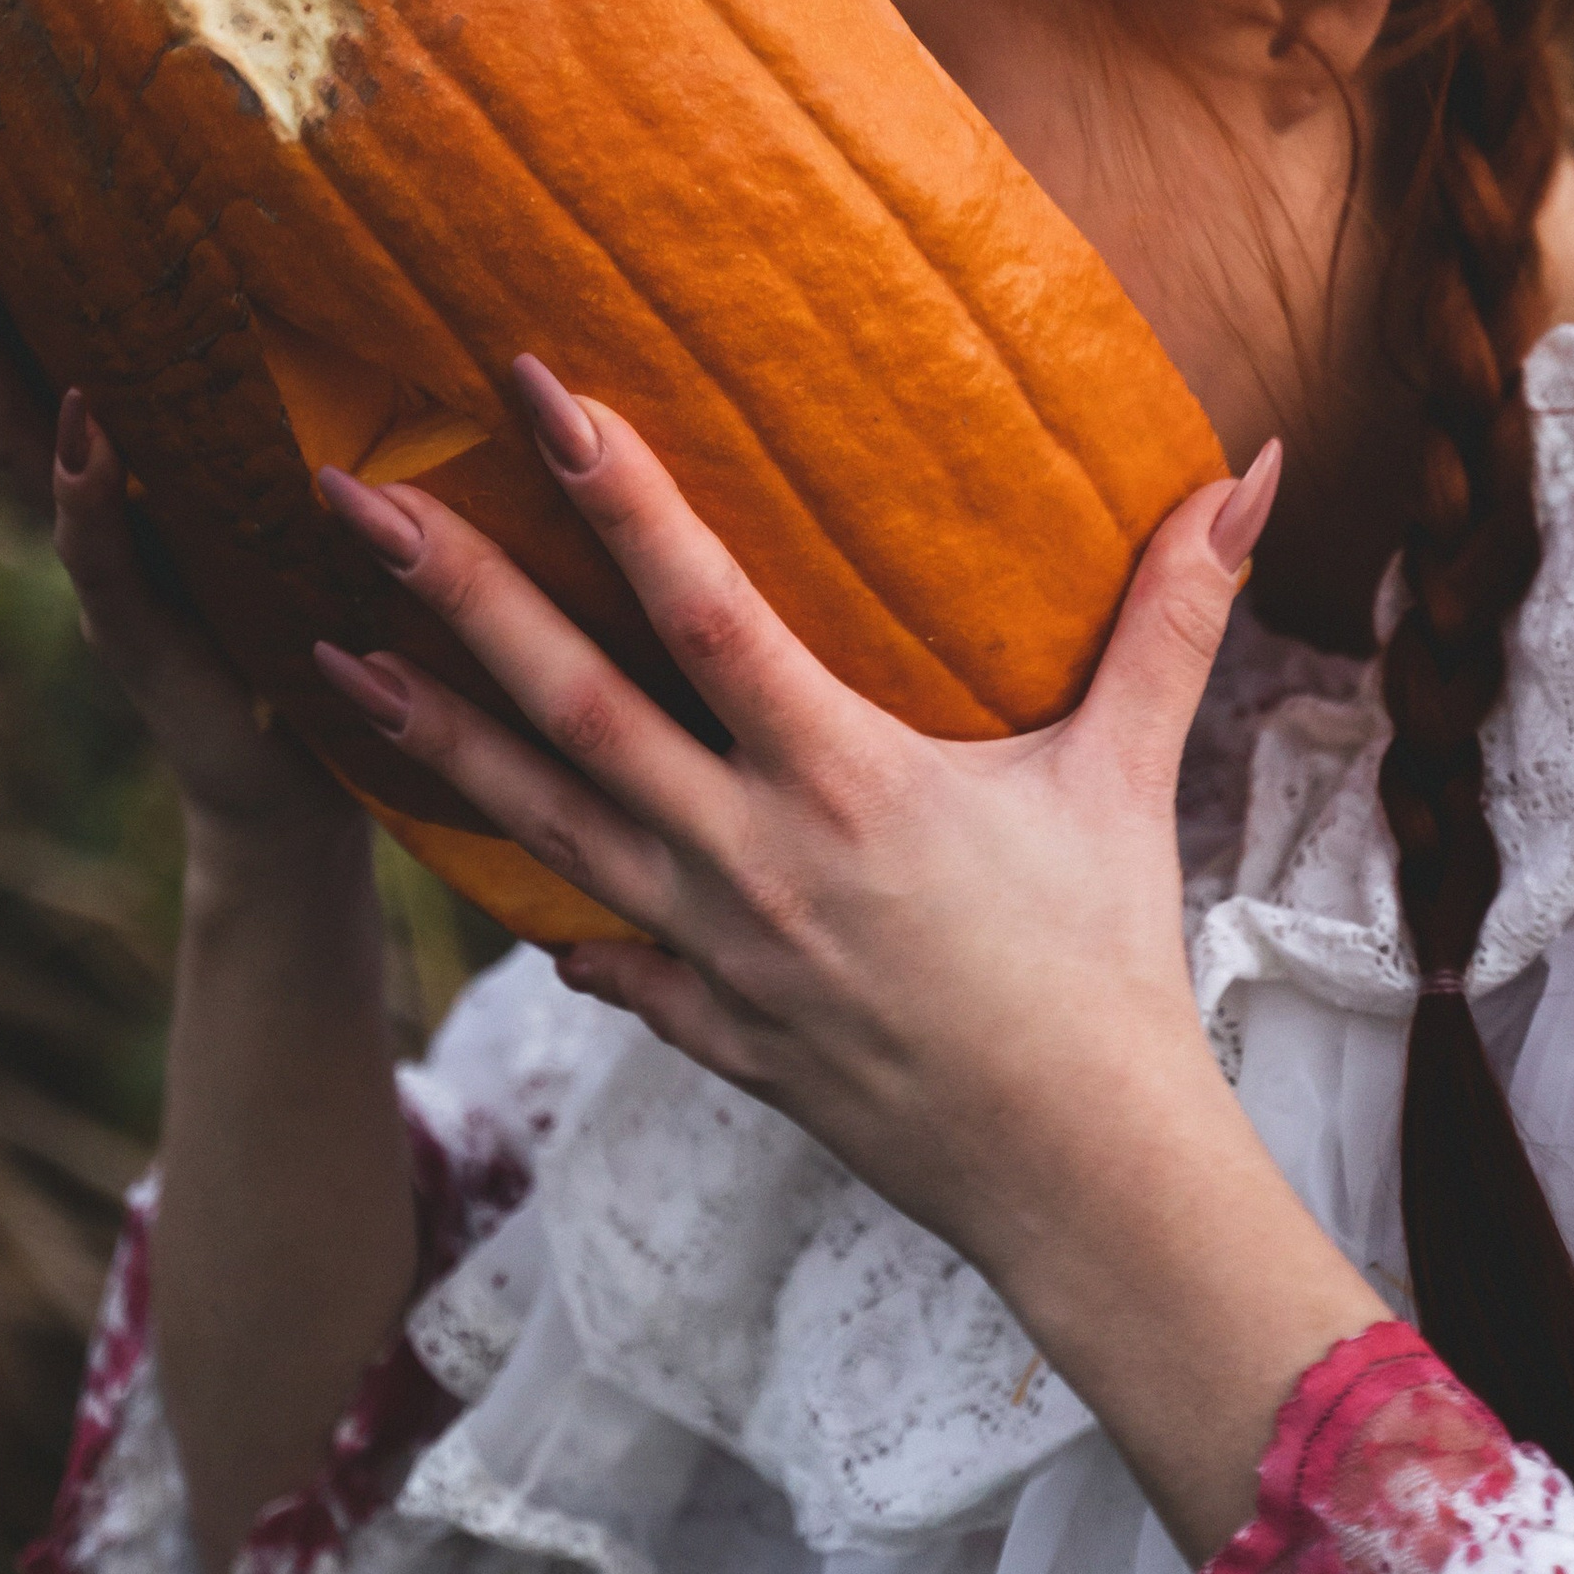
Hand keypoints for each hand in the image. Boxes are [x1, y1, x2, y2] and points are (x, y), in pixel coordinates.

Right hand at [0, 61, 350, 850]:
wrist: (304, 777)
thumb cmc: (300, 603)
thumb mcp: (292, 452)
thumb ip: (283, 358)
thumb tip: (344, 198)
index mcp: (111, 430)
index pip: (21, 297)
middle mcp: (79, 485)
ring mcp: (101, 564)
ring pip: (12, 431)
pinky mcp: (150, 648)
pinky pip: (109, 565)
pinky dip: (89, 499)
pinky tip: (83, 432)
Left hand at [307, 361, 1279, 1299]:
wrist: (1082, 1178)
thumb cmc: (1108, 970)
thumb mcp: (1130, 777)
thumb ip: (1174, 615)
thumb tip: (1253, 468)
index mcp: (847, 783)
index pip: (708, 612)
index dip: (622, 498)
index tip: (537, 395)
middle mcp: (752, 861)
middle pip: (572, 710)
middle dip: (453, 599)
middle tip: (344, 503)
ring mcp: (712, 951)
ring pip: (540, 825)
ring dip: (429, 738)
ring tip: (321, 659)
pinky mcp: (707, 1025)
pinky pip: (589, 950)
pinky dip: (521, 896)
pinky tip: (454, 846)